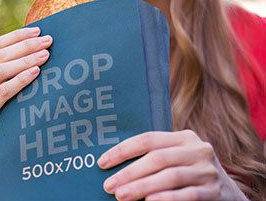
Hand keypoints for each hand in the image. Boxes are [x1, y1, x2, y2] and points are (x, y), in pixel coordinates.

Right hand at [0, 27, 52, 138]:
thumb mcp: (16, 84)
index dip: (17, 36)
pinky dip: (21, 79)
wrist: (14, 146)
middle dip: (26, 46)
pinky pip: (3, 91)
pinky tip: (37, 72)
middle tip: (48, 42)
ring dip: (26, 59)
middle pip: (0, 56)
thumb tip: (41, 38)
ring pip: (1, 71)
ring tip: (46, 55)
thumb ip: (18, 64)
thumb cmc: (19, 109)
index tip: (39, 31)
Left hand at [97, 130, 248, 200]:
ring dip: (142, 186)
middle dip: (129, 172)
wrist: (228, 194)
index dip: (123, 150)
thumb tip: (114, 164)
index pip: (147, 139)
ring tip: (121, 195)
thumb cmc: (189, 172)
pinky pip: (187, 194)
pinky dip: (167, 198)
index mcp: (184, 137)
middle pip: (157, 158)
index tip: (103, 162)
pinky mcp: (215, 191)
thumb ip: (154, 155)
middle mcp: (197, 149)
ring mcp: (207, 170)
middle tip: (109, 185)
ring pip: (170, 176)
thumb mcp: (176, 157)